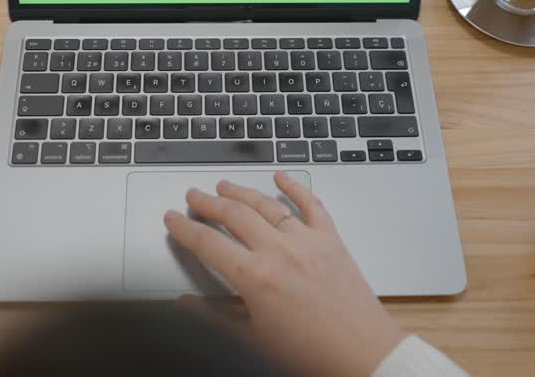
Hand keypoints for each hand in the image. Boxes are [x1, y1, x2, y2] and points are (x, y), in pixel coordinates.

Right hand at [164, 171, 406, 376]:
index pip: (208, 244)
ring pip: (267, 205)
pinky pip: (311, 204)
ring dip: (241, 192)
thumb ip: (215, 316)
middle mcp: (280, 252)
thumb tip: (185, 303)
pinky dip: (295, 187)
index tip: (172, 219)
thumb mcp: (254, 338)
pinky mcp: (331, 240)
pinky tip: (281, 177)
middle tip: (193, 196)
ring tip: (223, 186)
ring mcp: (308, 241)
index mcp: (256, 278)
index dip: (184, 228)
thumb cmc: (311, 354)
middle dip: (208, 203)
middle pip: (234, 215)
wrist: (362, 356)